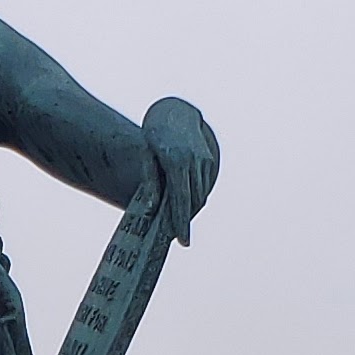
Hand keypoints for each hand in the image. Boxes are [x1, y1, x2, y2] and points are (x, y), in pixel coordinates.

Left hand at [142, 97, 219, 244]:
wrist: (174, 114)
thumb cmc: (154, 136)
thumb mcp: (145, 155)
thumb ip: (149, 181)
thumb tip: (151, 208)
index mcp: (176, 161)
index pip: (180, 199)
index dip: (181, 222)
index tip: (183, 241)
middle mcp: (193, 161)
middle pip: (192, 201)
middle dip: (186, 220)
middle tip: (179, 237)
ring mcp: (204, 160)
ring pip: (200, 195)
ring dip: (191, 210)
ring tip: (179, 222)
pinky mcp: (209, 160)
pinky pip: (204, 186)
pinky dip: (196, 197)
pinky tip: (186, 203)